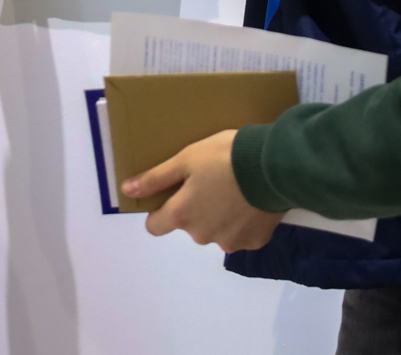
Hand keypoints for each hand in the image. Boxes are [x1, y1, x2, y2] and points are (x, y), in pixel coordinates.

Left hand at [126, 129, 284, 253]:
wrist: (273, 166)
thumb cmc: (224, 158)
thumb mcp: (186, 159)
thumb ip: (156, 178)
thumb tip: (127, 189)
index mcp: (183, 215)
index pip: (155, 226)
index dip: (159, 211)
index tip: (171, 195)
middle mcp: (202, 236)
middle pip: (189, 226)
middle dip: (194, 209)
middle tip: (209, 182)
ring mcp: (230, 242)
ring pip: (214, 231)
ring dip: (218, 216)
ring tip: (233, 189)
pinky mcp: (254, 242)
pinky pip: (239, 234)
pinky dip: (241, 222)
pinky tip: (249, 201)